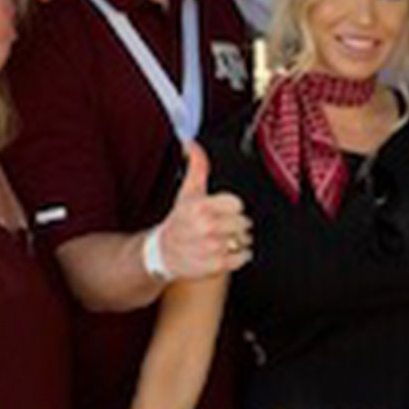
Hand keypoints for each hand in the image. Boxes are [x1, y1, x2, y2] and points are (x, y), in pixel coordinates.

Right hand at [156, 142, 251, 279]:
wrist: (163, 253)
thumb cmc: (179, 221)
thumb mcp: (187, 192)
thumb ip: (196, 166)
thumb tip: (191, 144)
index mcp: (200, 207)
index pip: (237, 204)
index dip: (230, 207)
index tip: (219, 210)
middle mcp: (206, 227)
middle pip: (244, 222)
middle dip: (234, 224)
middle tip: (219, 226)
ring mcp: (212, 248)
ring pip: (245, 239)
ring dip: (237, 240)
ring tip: (219, 239)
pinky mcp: (217, 265)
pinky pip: (244, 257)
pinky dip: (238, 255)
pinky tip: (223, 251)